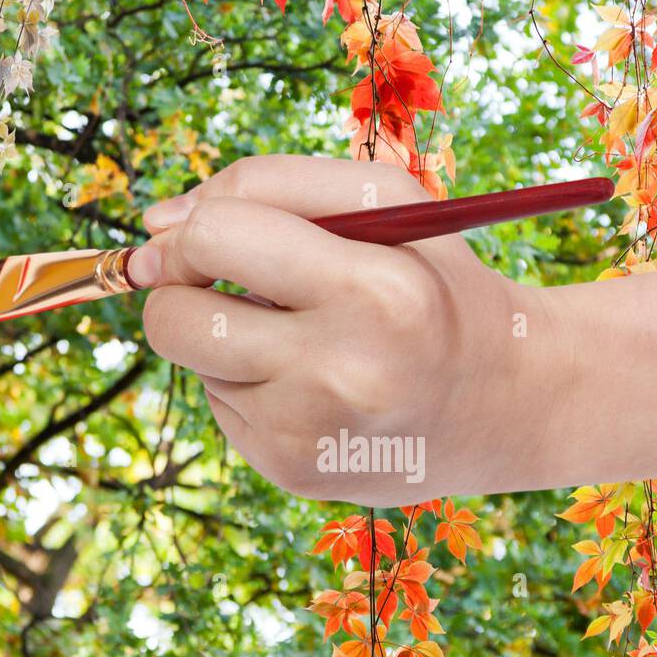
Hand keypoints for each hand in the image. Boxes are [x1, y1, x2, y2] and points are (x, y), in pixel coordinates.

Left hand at [126, 155, 572, 505]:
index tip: (200, 236)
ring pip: (197, 365)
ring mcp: (312, 434)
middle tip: (231, 285)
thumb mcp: (385, 203)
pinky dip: (253, 387)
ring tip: (308, 342)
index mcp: (375, 291)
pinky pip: (223, 409)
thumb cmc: (434, 285)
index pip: (216, 239)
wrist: (504, 402)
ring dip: (231, 341)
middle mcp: (340, 373)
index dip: (191, 230)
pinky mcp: (294, 472)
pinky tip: (314, 388)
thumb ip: (269, 185)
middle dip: (182, 291)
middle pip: (175, 320)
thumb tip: (153, 228)